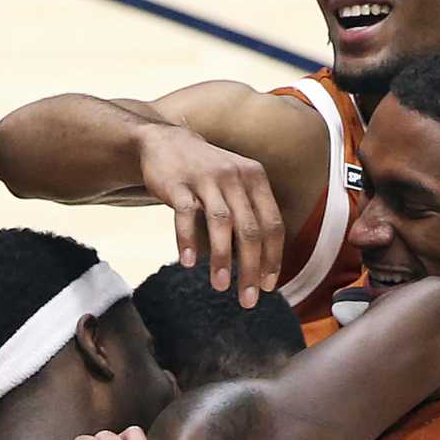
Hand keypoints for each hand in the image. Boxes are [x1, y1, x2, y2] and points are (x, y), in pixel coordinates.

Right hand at [135, 122, 283, 306]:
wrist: (165, 141)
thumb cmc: (206, 173)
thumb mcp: (236, 184)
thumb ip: (251, 214)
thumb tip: (262, 263)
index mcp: (255, 179)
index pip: (272, 224)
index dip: (273, 258)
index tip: (269, 286)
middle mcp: (234, 177)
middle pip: (250, 229)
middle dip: (251, 268)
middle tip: (248, 299)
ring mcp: (206, 179)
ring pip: (221, 223)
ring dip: (222, 258)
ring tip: (221, 286)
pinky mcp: (178, 183)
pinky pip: (185, 214)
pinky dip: (187, 240)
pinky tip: (187, 262)